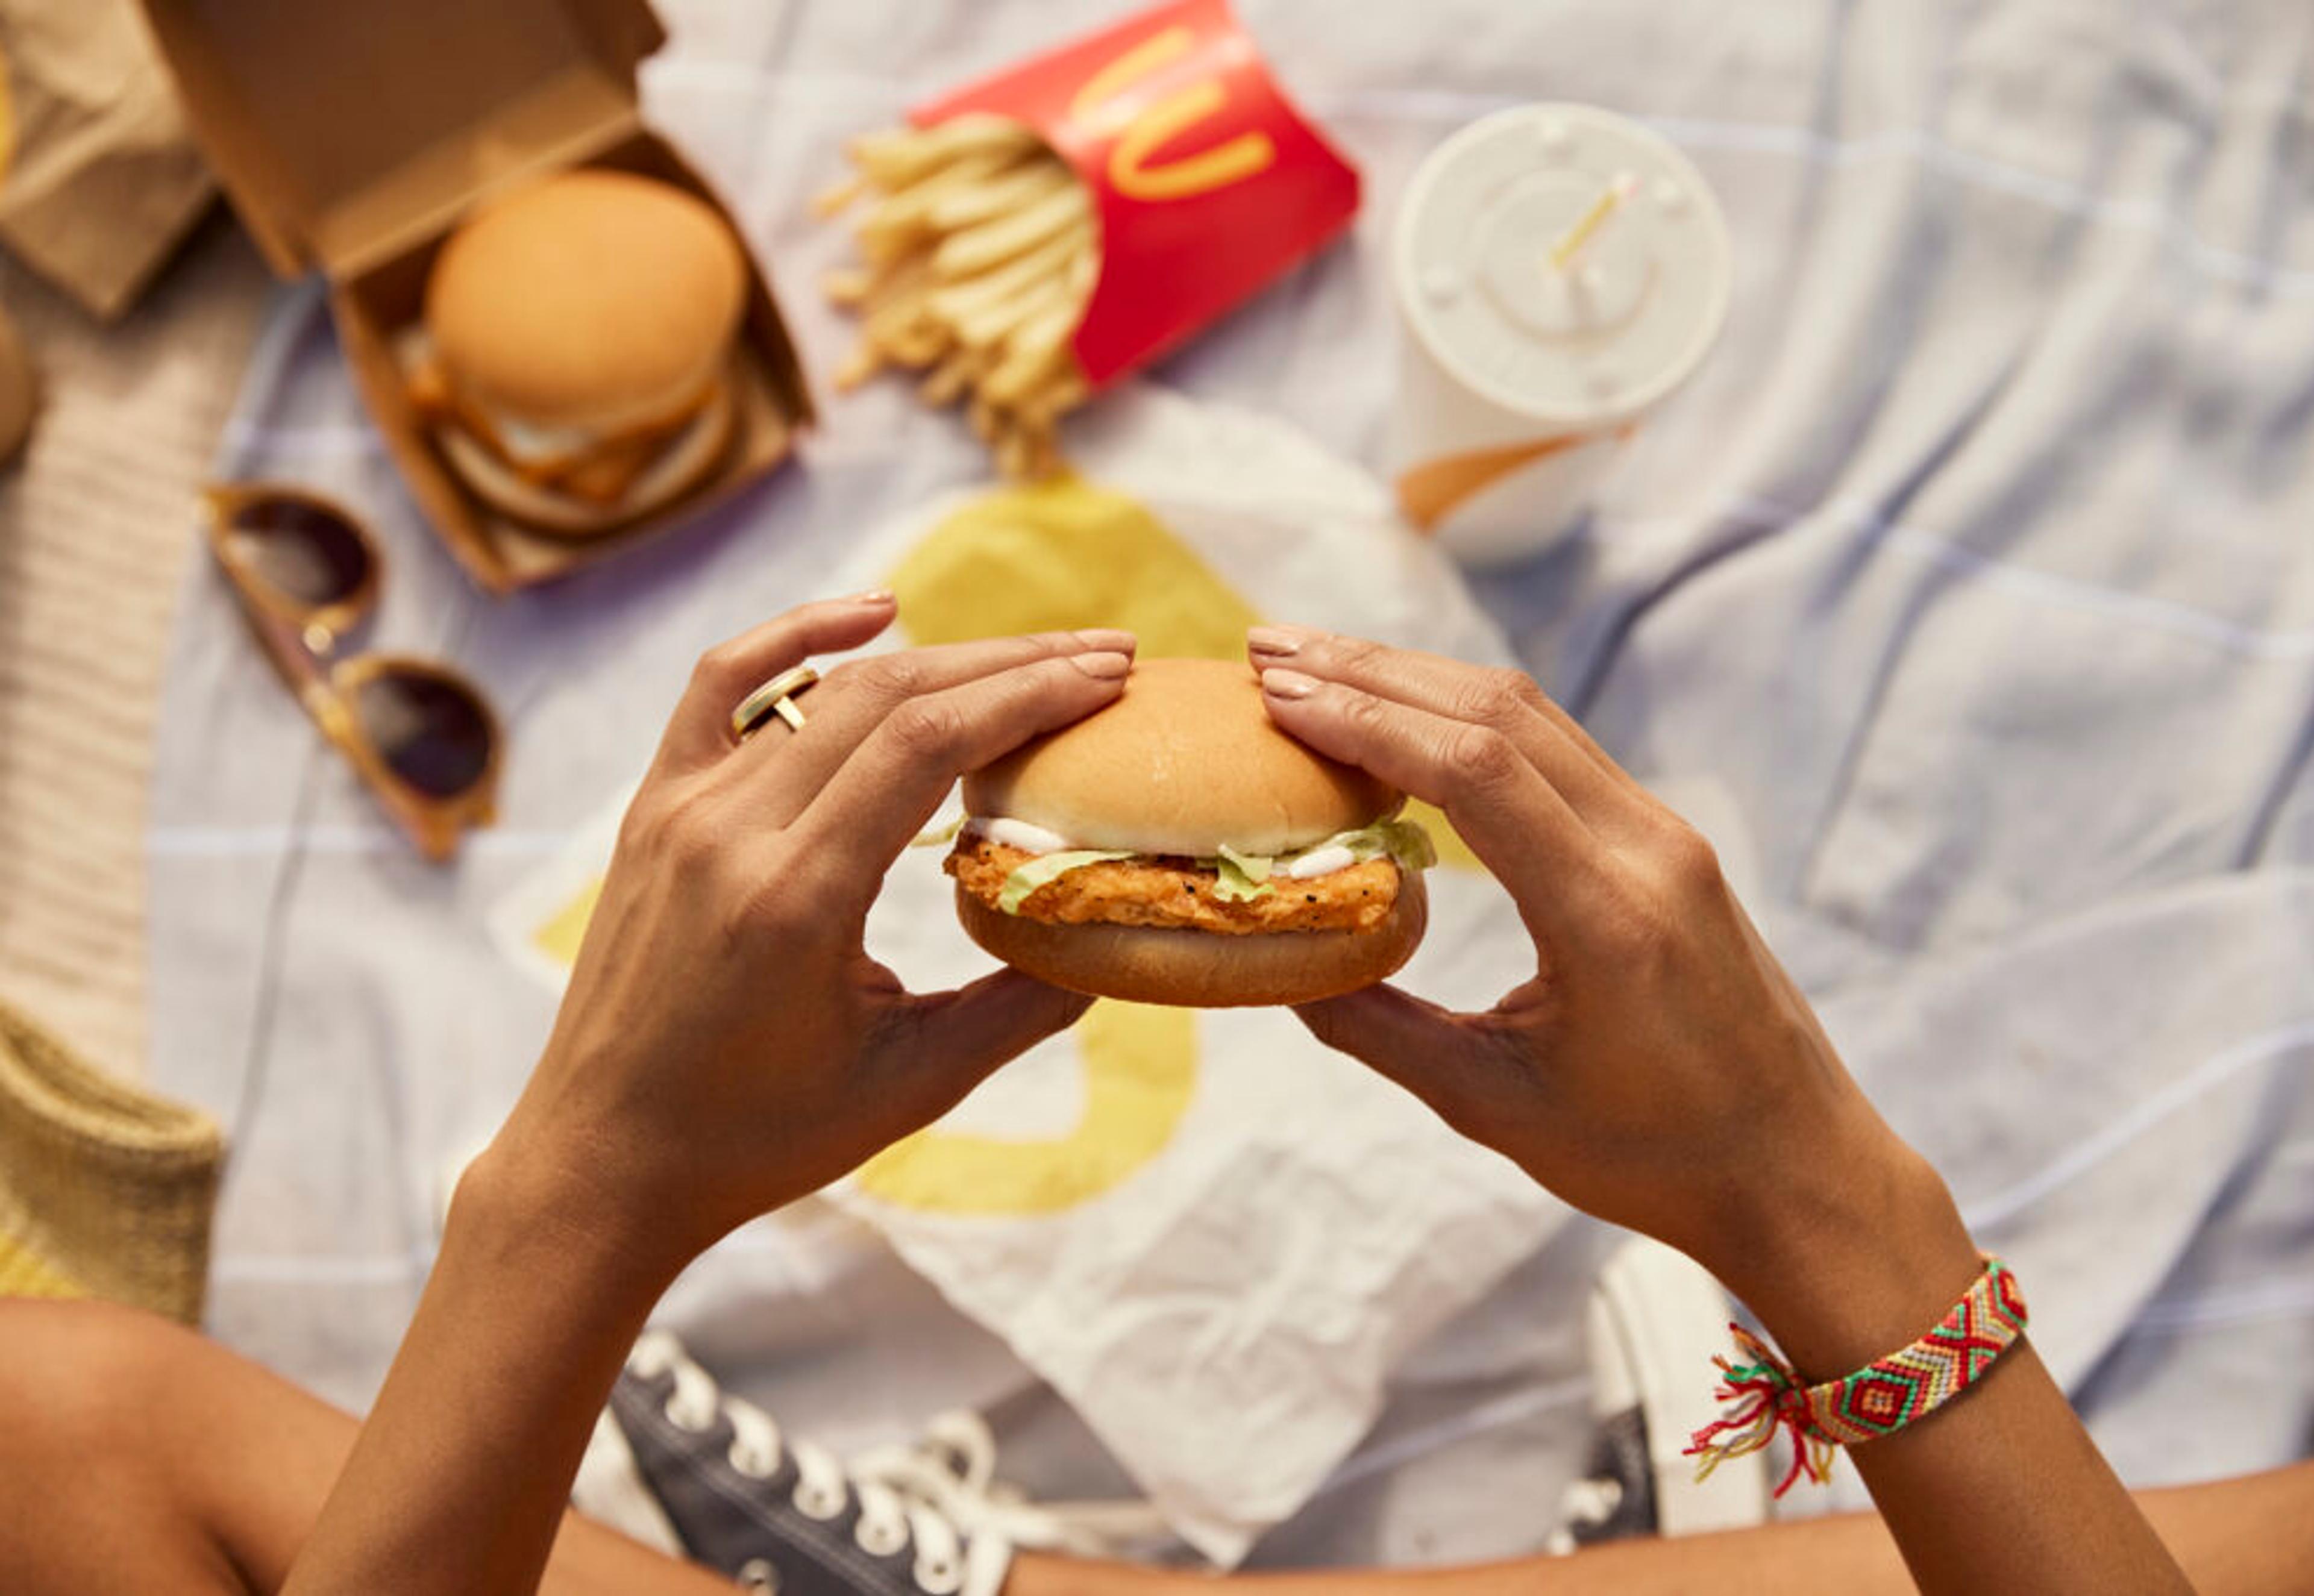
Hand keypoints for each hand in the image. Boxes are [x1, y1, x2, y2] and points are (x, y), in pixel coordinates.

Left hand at [481, 596, 1136, 1282]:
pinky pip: (722, 688)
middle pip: (891, 697)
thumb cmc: (757, 1139)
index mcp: (796, 897)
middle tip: (1107, 658)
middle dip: (1012, 666)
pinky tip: (874, 614)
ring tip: (1032, 656)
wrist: (602, 1161)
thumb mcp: (911, 1084)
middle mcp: (731, 832)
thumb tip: (1114, 933)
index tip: (1109, 680)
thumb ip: (1020, 1007)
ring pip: (826, 689)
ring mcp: (681, 810)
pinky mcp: (654, 810)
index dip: (1031, 696)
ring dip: (939, 660)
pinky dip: (797, 637)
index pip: (929, 745)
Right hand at [1248, 625, 1979, 1372]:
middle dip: (1372, 671)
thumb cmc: (1654, 1157)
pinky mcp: (1668, 842)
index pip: (1474, 769)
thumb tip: (1275, 964)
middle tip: (1267, 650)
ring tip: (1318, 662)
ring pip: (1530, 715)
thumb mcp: (1493, 1105)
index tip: (1277, 695)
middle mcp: (1647, 849)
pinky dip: (1469, 715)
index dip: (1365, 719)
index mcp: (1606, 914)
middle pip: (1497, 713)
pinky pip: (1558, 747)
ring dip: (1418, 678)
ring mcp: (1666, 836)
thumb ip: (1378, 1028)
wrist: (1800, 1169)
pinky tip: (1409, 715)